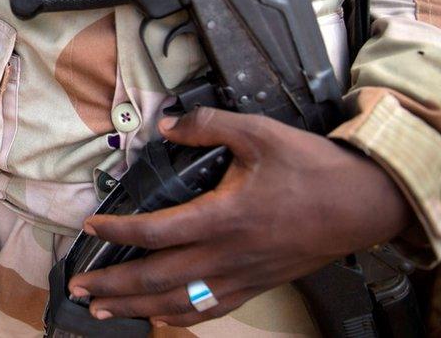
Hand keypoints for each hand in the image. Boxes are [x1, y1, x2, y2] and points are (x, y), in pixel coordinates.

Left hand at [68, 107, 412, 326]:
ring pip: (178, 302)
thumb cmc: (312, 170)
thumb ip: (209, 125)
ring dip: (135, 308)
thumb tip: (169, 123)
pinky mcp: (255, 286)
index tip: (90, 228)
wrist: (361, 205)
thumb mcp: (260, 133)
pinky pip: (210, 310)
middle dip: (112, 285)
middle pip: (156, 278)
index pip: (154, 232)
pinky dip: (178, 316)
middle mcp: (227, 255)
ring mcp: (241, 276)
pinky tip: (159, 317)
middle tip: (79, 286)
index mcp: (223, 217)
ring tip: (102, 309)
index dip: (116, 232)